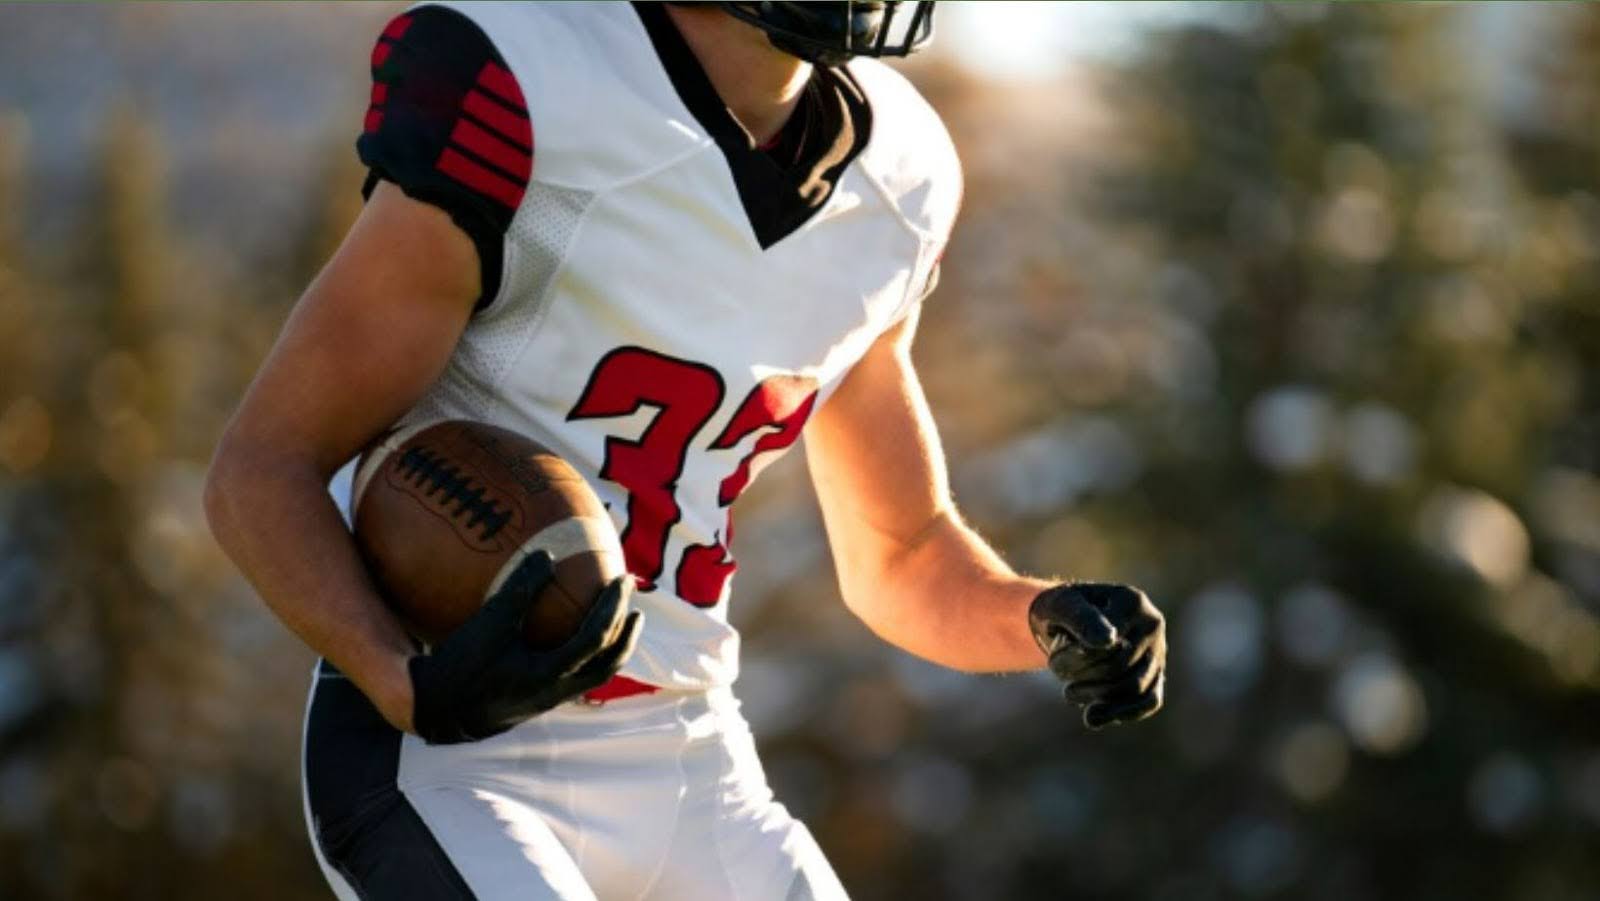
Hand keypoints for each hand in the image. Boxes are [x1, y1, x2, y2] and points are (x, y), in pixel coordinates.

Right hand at [407, 551, 642, 743]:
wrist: (435, 711)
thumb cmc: (460, 667)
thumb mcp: (488, 624)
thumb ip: (518, 590)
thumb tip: (547, 553)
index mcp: (549, 675)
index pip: (595, 640)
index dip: (612, 609)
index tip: (621, 580)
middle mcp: (556, 691)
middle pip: (608, 665)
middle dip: (626, 634)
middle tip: (635, 603)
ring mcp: (549, 698)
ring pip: (595, 675)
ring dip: (612, 647)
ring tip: (622, 621)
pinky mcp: (537, 698)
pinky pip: (575, 675)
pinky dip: (586, 653)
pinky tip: (577, 633)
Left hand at [1029, 582, 1165, 729]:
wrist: (1067, 619)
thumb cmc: (1062, 610)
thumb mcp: (1061, 606)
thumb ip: (1081, 619)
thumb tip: (1107, 642)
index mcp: (1132, 602)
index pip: (1109, 644)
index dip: (1077, 660)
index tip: (1052, 662)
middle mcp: (1152, 624)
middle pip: (1121, 667)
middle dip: (1084, 678)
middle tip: (1057, 675)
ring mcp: (1157, 650)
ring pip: (1137, 687)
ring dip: (1099, 698)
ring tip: (1070, 695)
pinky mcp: (1156, 673)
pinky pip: (1150, 700)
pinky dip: (1124, 713)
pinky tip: (1094, 718)